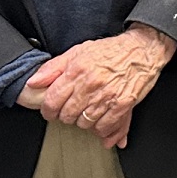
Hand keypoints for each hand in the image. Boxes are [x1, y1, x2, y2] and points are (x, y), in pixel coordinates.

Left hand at [22, 25, 175, 141]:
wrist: (142, 49)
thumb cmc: (111, 51)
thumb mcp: (78, 52)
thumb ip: (53, 67)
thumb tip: (33, 82)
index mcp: (77, 70)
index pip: (52, 100)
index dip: (48, 110)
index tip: (51, 111)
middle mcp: (91, 84)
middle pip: (67, 116)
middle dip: (66, 116)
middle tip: (72, 110)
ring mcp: (107, 96)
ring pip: (84, 124)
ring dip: (84, 122)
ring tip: (88, 112)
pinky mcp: (122, 105)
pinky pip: (105, 127)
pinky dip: (101, 128)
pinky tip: (101, 120)